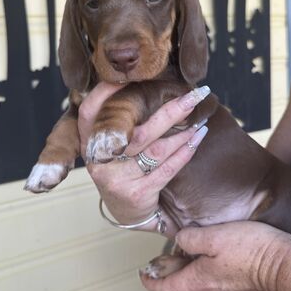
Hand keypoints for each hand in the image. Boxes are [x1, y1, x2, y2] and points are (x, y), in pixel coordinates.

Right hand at [78, 82, 208, 235]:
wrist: (127, 213)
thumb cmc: (123, 172)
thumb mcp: (110, 148)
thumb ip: (117, 122)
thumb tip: (139, 83)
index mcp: (90, 144)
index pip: (90, 112)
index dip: (105, 92)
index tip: (129, 77)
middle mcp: (100, 161)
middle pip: (137, 130)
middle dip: (171, 110)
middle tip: (195, 95)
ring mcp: (117, 179)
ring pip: (156, 148)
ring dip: (183, 131)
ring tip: (201, 118)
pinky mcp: (137, 194)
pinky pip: (167, 168)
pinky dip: (185, 151)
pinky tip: (197, 138)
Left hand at [140, 221, 290, 290]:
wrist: (284, 266)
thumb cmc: (250, 250)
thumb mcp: (214, 236)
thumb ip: (191, 238)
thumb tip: (180, 241)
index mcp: (198, 281)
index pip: (165, 289)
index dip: (150, 282)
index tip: (143, 274)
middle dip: (164, 280)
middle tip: (160, 264)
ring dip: (181, 279)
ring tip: (180, 260)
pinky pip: (208, 288)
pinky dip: (198, 278)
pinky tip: (204, 262)